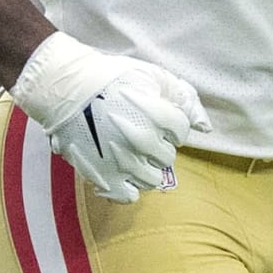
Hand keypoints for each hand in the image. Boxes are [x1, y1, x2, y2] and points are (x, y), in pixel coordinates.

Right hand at [9, 33, 210, 203]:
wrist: (66, 88)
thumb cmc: (111, 78)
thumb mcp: (153, 76)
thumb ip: (184, 98)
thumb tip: (205, 128)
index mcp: (157, 116)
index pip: (180, 132)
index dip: (170, 122)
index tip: (155, 114)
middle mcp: (142, 143)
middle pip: (167, 157)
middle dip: (159, 144)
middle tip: (141, 131)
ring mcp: (122, 163)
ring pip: (152, 179)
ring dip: (146, 166)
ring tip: (130, 151)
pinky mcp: (103, 177)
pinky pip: (128, 196)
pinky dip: (129, 186)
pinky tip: (122, 170)